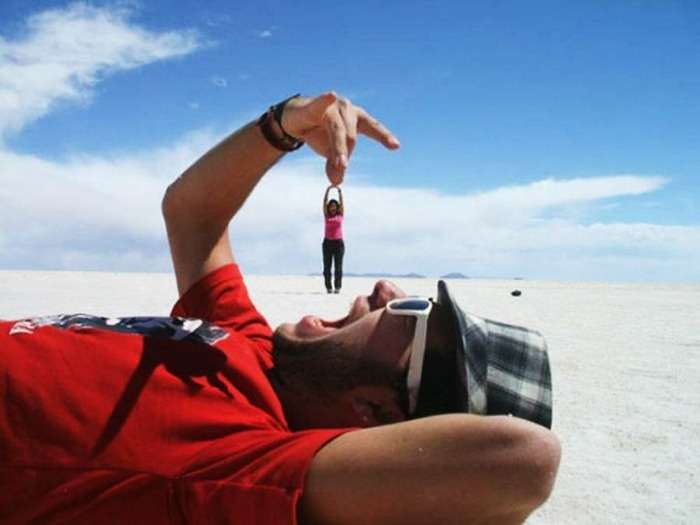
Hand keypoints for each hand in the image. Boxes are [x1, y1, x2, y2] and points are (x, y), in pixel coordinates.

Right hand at [282, 92, 399, 184]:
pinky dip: (324, 101)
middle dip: (346, 154)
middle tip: (341, 168)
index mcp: (356, 120)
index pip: (373, 128)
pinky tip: (331, 96)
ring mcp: (331, 106)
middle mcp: (347, 110)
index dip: (383, 136)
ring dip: (338, 147)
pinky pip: (320, 104)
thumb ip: (336, 165)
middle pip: (351, 135)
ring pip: (338, 129)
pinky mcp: (313, 105)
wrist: (294, 121)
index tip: (395, 146)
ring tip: (339, 163)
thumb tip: (336, 182)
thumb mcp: (330, 152)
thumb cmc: (318, 132)